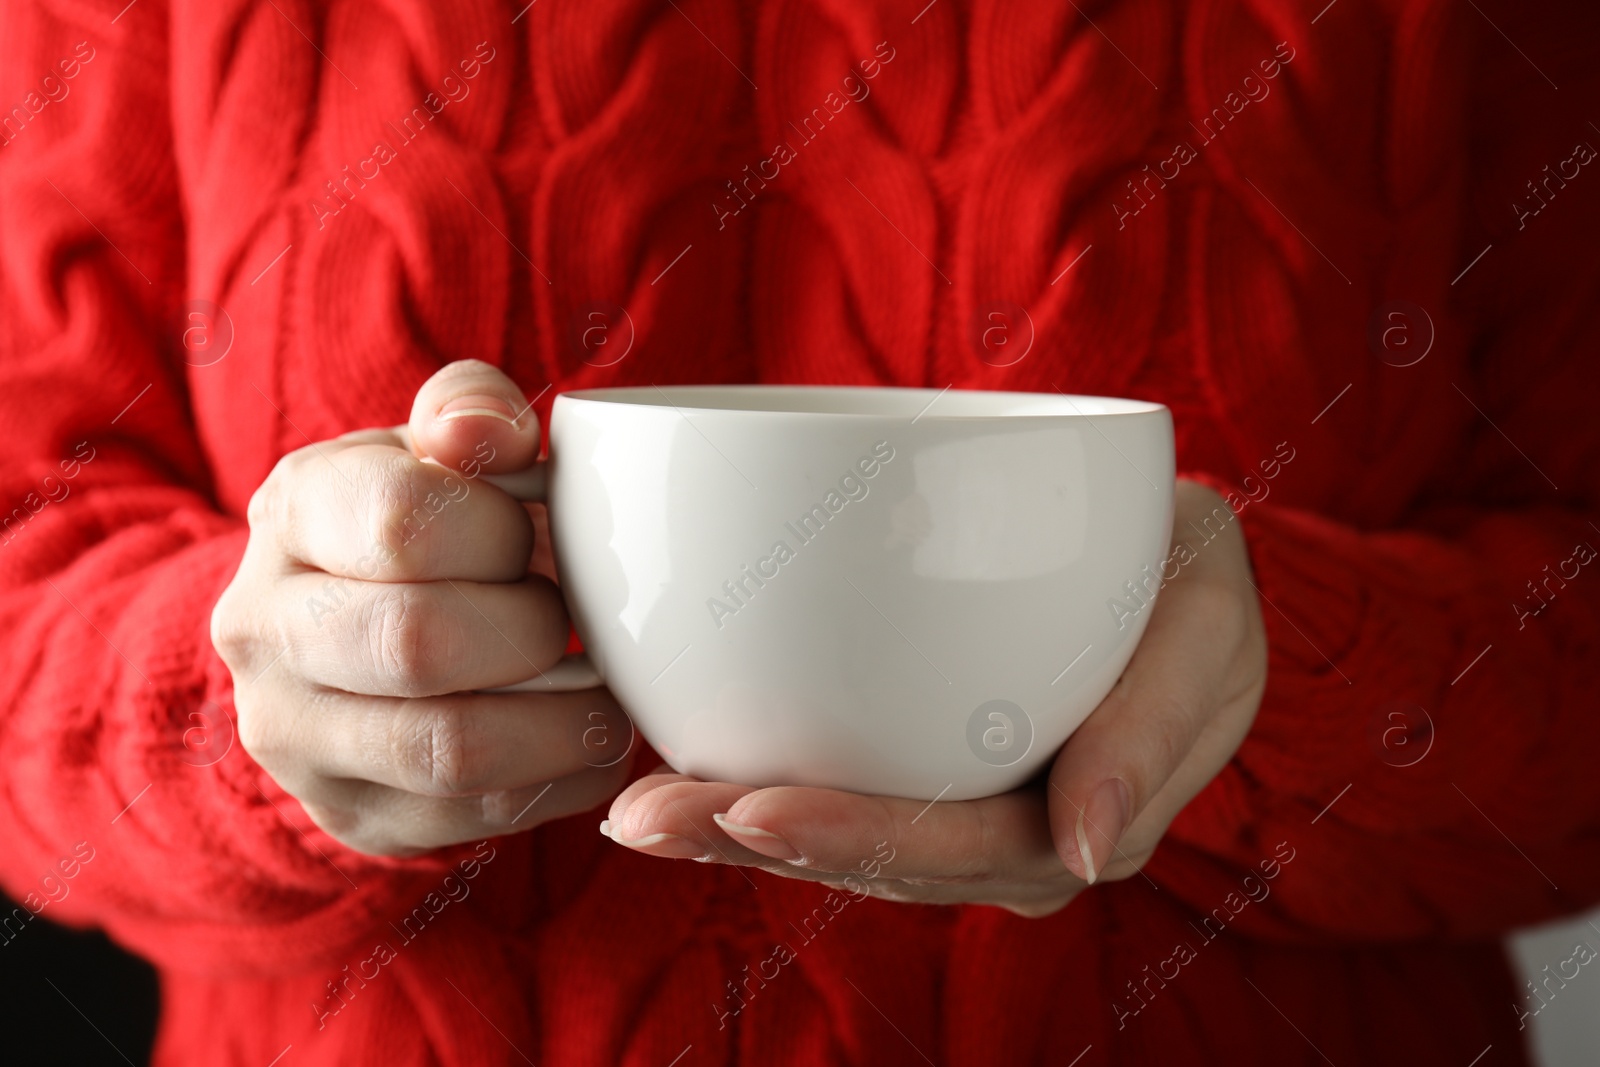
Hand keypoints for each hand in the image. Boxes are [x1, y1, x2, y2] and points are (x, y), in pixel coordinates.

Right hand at [212, 360, 631, 855]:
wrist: (347, 628)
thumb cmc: (426, 522)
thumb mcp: (439, 447)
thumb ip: (470, 411)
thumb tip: (492, 430)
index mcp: (294, 510)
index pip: (400, 523)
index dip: (499, 533)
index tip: (531, 537)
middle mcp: (266, 628)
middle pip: (419, 644)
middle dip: (531, 630)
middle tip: (567, 619)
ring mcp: (295, 737)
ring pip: (450, 750)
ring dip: (562, 721)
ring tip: (605, 691)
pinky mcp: (351, 815)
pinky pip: (476, 818)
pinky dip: (561, 780)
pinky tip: (585, 740)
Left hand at [603, 479, 1265, 915]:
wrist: (1176, 558)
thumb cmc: (1192, 583)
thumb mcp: (1212, 626)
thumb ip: (1157, 728)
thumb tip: (1087, 848)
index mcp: (1081, 821)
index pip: (956, 847)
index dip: (855, 838)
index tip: (755, 810)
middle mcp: (1009, 836)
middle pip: (873, 856)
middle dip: (755, 842)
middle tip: (646, 816)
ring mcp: (961, 808)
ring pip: (838, 837)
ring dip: (733, 828)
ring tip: (636, 809)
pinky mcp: (922, 767)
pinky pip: (835, 789)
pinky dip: (753, 784)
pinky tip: (678, 768)